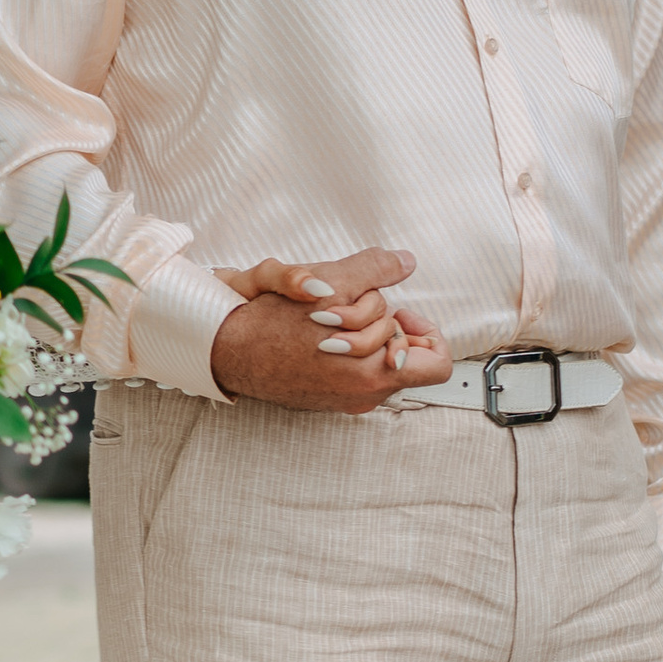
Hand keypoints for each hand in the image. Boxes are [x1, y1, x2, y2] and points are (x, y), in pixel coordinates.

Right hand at [210, 247, 453, 409]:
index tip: (401, 312)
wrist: (226, 349)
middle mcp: (363, 395)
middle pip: (406, 356)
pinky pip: (356, 373)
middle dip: (389, 325)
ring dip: (368, 334)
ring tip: (337, 316)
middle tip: (360, 306)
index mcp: (372, 373)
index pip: (436, 363)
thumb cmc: (271, 321)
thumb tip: (405, 261)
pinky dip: (350, 350)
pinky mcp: (327, 398)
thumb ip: (374, 269)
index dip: (428, 331)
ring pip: (380, 362)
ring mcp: (344, 400)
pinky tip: (326, 332)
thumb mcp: (328, 283)